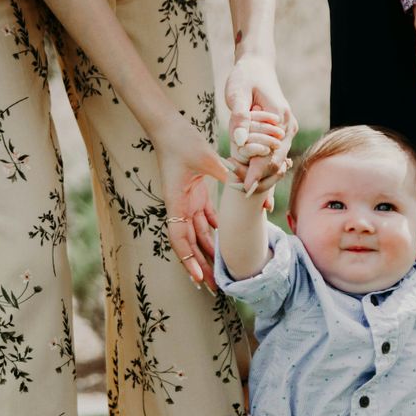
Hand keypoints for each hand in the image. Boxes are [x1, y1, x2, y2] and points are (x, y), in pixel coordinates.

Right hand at [151, 117, 226, 290]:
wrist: (169, 127)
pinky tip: (225, 241)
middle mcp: (180, 206)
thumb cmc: (182, 140)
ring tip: (222, 272)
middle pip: (190, 244)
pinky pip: (205, 218)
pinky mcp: (195, 194)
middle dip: (201, 267)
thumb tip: (246, 181)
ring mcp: (187, 201)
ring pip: (198, 234)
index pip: (180, 239)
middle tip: (214, 289)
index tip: (198, 279)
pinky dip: (214, 231)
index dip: (188, 260)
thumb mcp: (205, 156)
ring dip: (209, 252)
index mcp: (177, 202)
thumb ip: (225, 171)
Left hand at [224, 54, 298, 192]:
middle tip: (244, 195)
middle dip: (261, 179)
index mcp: (279, 117)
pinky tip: (256, 184)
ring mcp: (287, 130)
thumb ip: (240, 117)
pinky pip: (275, 155)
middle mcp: (288, 126)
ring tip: (249, 194)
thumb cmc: (244, 77)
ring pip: (277, 161)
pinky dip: (265, 168)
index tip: (245, 189)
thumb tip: (240, 140)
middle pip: (277, 161)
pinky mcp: (282, 133)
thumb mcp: (237, 94)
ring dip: (264, 176)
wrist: (256, 66)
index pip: (270, 153)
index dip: (258, 172)